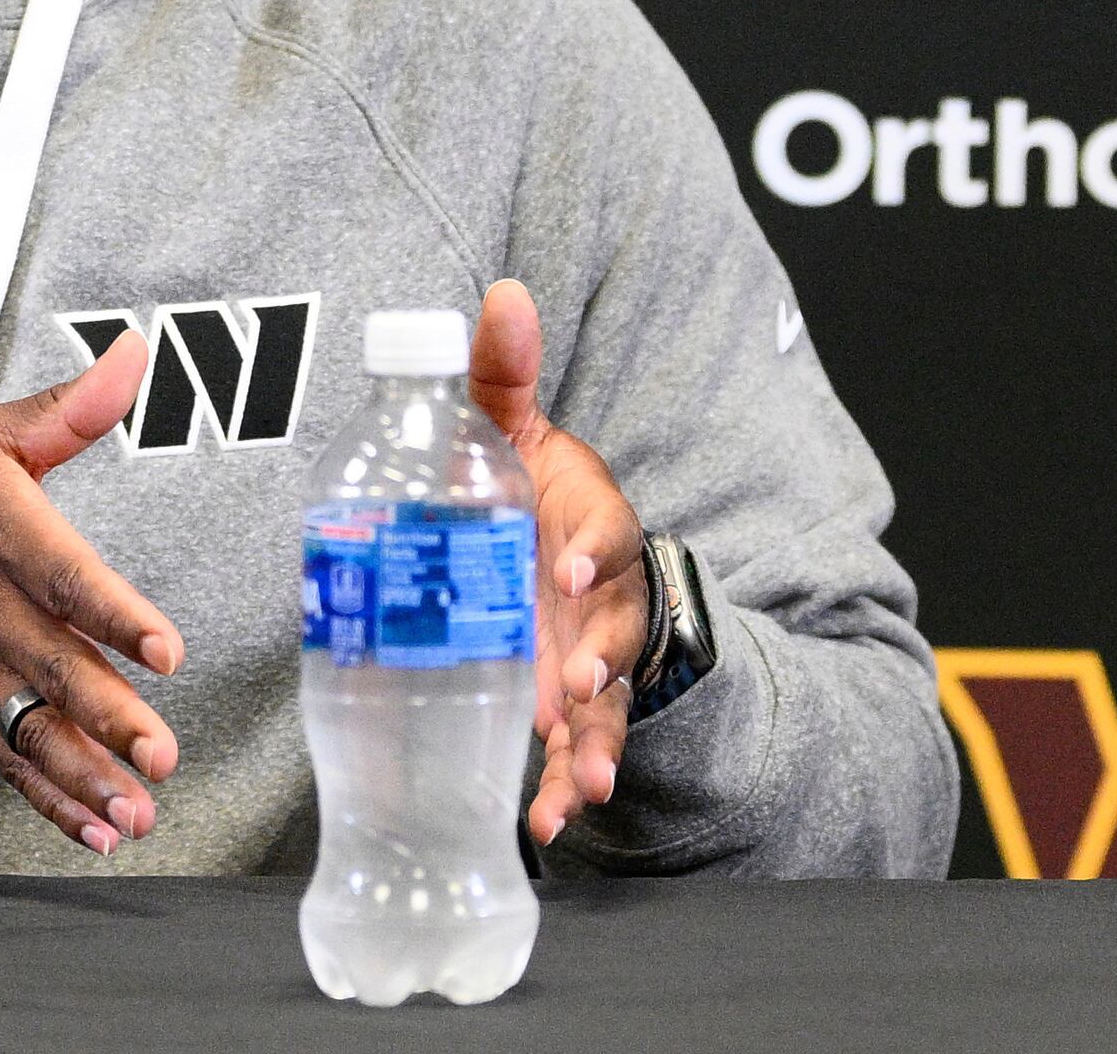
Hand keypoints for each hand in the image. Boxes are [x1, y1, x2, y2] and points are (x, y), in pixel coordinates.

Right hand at [0, 334, 183, 855]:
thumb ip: (68, 412)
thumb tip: (131, 359)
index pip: (63, 577)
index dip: (114, 614)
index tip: (162, 648)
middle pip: (53, 667)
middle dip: (110, 716)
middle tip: (158, 750)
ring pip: (33, 727)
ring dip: (87, 774)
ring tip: (135, 810)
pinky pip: (6, 762)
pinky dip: (48, 800)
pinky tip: (92, 825)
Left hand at [471, 278, 649, 845]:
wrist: (554, 549)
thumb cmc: (529, 485)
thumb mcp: (513, 430)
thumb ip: (502, 372)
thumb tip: (500, 291)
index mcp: (591, 524)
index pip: (606, 534)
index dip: (588, 551)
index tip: (561, 569)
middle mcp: (604, 597)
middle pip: (616, 632)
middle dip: (599, 663)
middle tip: (574, 690)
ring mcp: (596, 656)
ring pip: (610, 704)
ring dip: (594, 743)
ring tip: (578, 785)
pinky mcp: (577, 706)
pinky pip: (583, 751)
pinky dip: (566, 788)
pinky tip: (546, 824)